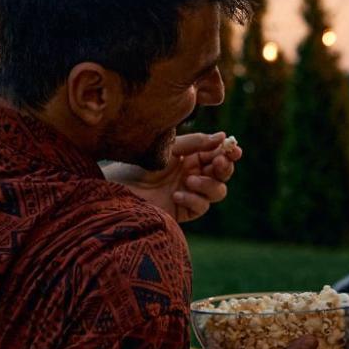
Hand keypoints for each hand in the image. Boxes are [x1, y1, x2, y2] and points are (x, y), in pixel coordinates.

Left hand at [109, 131, 242, 223]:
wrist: (115, 189)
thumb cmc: (137, 165)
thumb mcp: (167, 149)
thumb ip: (195, 143)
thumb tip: (223, 137)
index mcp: (189, 157)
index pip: (216, 153)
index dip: (228, 151)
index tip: (233, 147)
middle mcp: (192, 174)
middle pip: (222, 173)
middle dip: (225, 167)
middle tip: (219, 162)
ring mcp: (189, 193)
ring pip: (218, 191)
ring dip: (208, 184)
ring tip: (189, 180)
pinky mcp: (183, 211)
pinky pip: (201, 206)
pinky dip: (193, 200)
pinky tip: (177, 195)